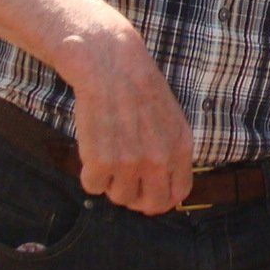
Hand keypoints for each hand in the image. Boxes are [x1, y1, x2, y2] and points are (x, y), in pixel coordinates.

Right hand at [59, 20, 192, 214]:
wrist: (109, 63)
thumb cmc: (137, 86)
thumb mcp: (170, 117)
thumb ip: (171, 151)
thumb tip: (166, 186)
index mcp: (180, 148)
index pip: (178, 194)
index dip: (161, 198)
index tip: (147, 192)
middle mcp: (158, 160)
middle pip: (150, 205)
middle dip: (136, 198)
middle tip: (123, 182)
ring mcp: (130, 163)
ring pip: (118, 197)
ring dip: (110, 182)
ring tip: (107, 153)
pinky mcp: (100, 162)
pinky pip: (92, 186)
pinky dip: (89, 173)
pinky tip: (92, 148)